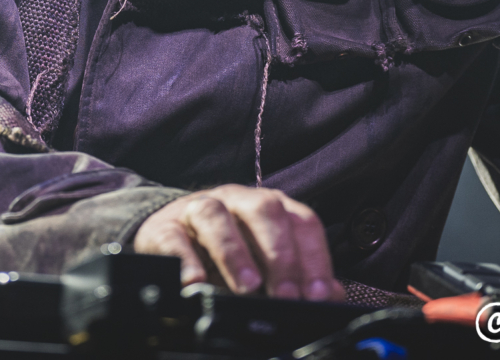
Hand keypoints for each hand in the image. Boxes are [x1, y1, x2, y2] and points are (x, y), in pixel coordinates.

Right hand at [134, 184, 345, 301]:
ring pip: (218, 216)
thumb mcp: (265, 263)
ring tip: (247, 287)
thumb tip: (334, 298)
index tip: (319, 295)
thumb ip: (299, 278)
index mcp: (271, 208)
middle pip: (265, 211)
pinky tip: (195, 283)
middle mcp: (238, 201)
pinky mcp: (164, 227)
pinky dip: (185, 260)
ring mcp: (200, 209)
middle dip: (280, 255)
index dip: (315, 257)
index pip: (302, 222)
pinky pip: (174, 238)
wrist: (168, 235)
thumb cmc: (227, 251)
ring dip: (236, 252)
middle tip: (287, 296)